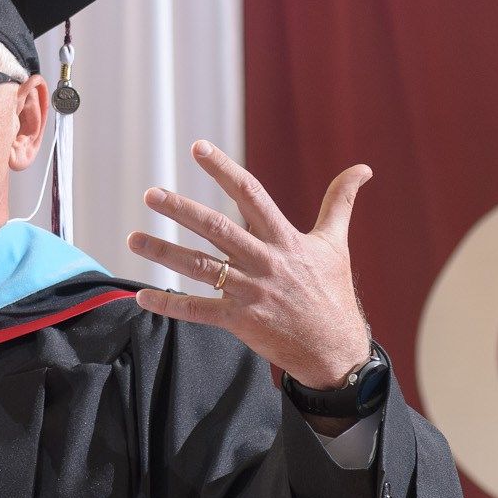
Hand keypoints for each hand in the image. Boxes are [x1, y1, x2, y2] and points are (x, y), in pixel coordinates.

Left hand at [126, 140, 371, 391]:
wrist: (336, 349)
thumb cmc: (332, 292)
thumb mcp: (335, 244)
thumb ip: (340, 203)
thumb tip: (364, 169)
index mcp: (285, 239)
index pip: (250, 194)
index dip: (224, 170)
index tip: (198, 147)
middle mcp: (265, 262)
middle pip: (217, 229)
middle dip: (181, 210)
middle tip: (150, 194)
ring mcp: (251, 292)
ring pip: (200, 268)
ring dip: (163, 253)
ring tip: (133, 240)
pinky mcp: (241, 321)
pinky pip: (198, 311)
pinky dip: (169, 305)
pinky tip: (142, 297)